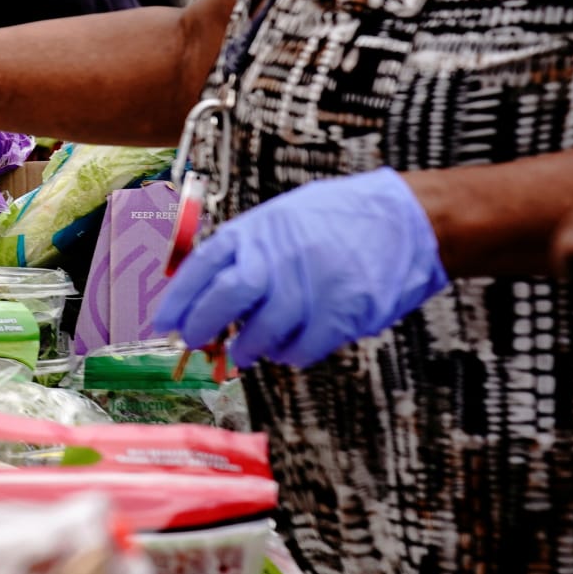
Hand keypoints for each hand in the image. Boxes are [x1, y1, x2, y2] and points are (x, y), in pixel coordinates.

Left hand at [154, 168, 447, 368]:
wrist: (409, 219)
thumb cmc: (340, 219)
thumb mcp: (284, 217)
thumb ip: (251, 249)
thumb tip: (210, 290)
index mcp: (259, 229)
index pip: (204, 265)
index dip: (179, 298)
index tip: (163, 323)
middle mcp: (279, 254)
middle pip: (225, 297)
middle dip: (204, 326)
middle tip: (197, 342)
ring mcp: (312, 283)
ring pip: (263, 331)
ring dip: (248, 348)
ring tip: (246, 352)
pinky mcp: (342, 311)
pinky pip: (302, 347)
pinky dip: (289, 355)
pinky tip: (287, 350)